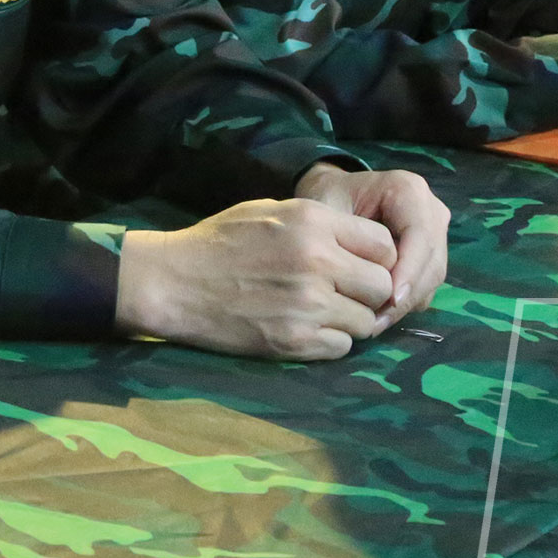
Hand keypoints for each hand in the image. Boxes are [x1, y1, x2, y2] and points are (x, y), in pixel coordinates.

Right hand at [115, 197, 396, 359]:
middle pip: (381, 286)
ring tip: (321, 311)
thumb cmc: (219, 241)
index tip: (359, 264)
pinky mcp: (296, 342)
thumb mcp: (272, 210)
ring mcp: (309, 306)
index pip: (384, 245)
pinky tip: (305, 328)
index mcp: (314, 222)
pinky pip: (342, 347)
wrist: (173, 282)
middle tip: (345, 292)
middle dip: (367, 291)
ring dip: (350, 319)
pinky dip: (330, 341)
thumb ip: (321, 224)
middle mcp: (319, 262)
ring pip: (366, 322)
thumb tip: (363, 243)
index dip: (376, 257)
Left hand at [291, 164, 449, 331]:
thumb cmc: (327, 200)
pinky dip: (407, 302)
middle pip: (432, 261)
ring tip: (373, 322)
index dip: (409, 271)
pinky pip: (427, 283)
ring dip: (407, 303)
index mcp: (408, 191)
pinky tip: (378, 313)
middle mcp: (429, 210)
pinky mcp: (430, 253)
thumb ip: (350, 243)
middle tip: (376, 321)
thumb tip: (381, 288)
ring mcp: (434, 232)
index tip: (387, 300)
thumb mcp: (329, 213)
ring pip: (432, 277)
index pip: (421, 236)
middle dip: (407, 295)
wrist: (332, 197)